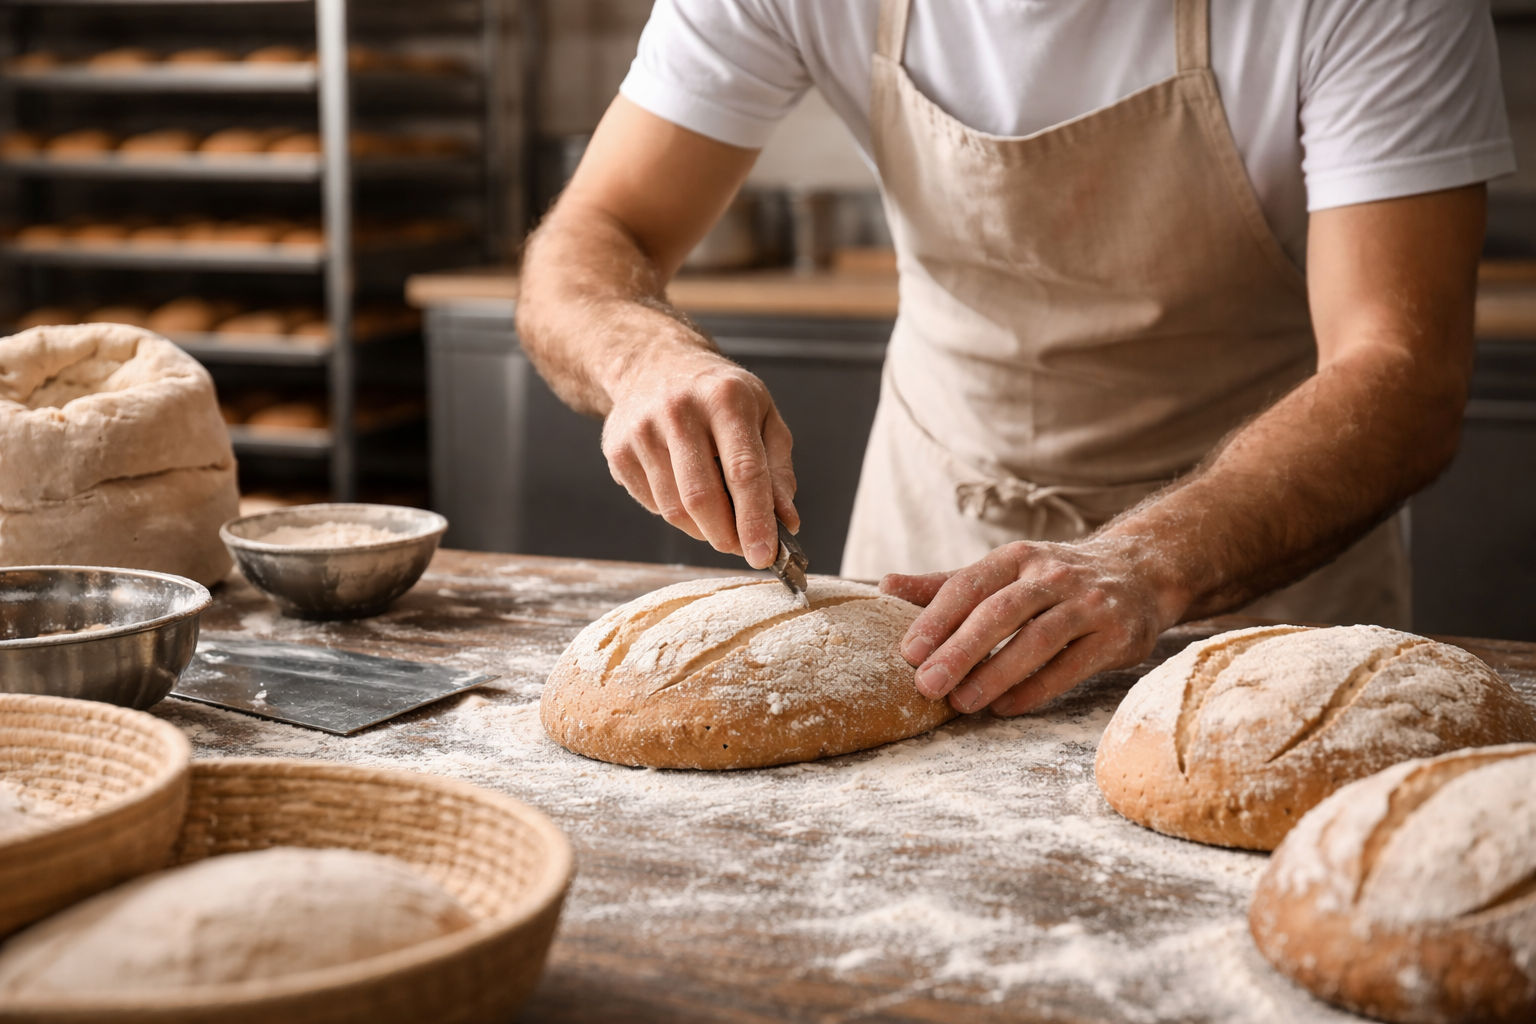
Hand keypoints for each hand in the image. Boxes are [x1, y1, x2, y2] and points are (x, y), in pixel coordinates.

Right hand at [600, 346, 796, 568]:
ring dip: (703, 530)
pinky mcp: (618, 451)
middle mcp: (679, 411)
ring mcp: (642, 431)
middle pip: (702, 497)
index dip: (755, 520)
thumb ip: (778, 469)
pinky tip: (685, 491)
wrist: (654, 364)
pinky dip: (677, 514)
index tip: (764, 556)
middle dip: (726, 536)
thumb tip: (787, 522)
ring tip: (719, 519)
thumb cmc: (719, 395)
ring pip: (674, 509)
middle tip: (742, 548)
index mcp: (725, 399)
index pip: (743, 471)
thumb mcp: (763, 415)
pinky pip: (653, 505)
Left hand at [880, 537, 1181, 715]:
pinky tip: (1005, 707)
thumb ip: (946, 585)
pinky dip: (1036, 689)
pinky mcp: (1117, 635)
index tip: (908, 652)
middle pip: (1000, 612)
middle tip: (926, 684)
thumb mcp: (1004, 573)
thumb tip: (886, 586)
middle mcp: (1052, 575)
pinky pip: (1072, 665)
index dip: (936, 618)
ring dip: (996, 673)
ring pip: (1037, 639)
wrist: (1141, 573)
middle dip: (960, 650)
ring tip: (962, 702)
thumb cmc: (1054, 580)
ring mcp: (1088, 604)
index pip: (968, 584)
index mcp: (1016, 558)